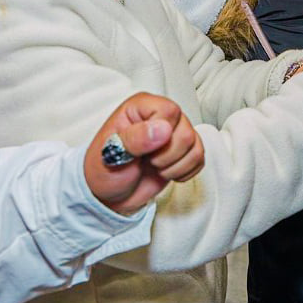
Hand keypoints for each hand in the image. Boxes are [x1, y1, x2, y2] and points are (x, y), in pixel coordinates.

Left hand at [82, 92, 204, 214]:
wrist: (108, 195)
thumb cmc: (103, 170)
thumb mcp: (111, 154)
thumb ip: (135, 138)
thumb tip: (162, 129)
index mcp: (141, 107)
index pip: (170, 111)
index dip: (160, 135)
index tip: (141, 149)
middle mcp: (161, 116)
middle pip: (186, 133)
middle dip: (166, 156)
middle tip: (146, 160)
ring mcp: (174, 133)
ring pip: (195, 147)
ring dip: (173, 166)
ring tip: (153, 166)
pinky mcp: (184, 151)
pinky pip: (199, 159)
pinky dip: (183, 172)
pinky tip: (165, 171)